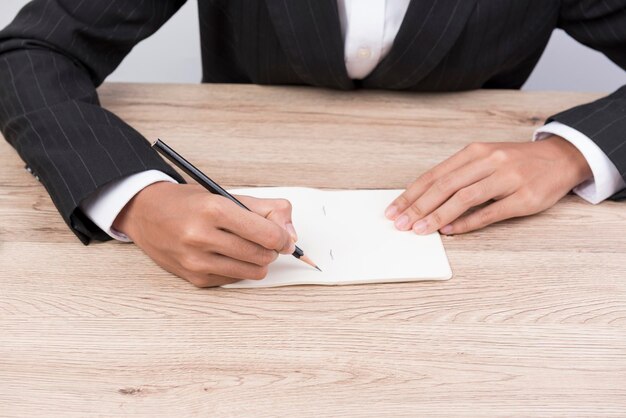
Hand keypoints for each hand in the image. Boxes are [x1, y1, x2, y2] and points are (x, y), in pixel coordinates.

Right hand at [113, 183, 297, 286]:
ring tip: (249, 247)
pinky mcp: (194, 278)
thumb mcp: (225, 194)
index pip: (266, 234)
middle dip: (271, 249)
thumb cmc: (187, 203)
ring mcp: (196, 261)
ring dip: (258, 261)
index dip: (283, 238)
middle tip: (267, 240)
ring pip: (252, 271)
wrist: (145, 213)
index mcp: (214, 209)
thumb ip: (265, 209)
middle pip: (261, 254)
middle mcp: (202, 236)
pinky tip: (227, 255)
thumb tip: (290, 234)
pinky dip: (239, 269)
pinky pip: (234, 279)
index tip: (285, 238)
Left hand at [385, 136, 592, 234]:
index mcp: (475, 151)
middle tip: (401, 224)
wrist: (561, 158)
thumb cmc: (516, 162)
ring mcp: (508, 179)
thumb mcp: (485, 159)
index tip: (394, 210)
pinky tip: (450, 231)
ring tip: (420, 230)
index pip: (434, 175)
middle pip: (445, 186)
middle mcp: (489, 161)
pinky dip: (467, 223)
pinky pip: (490, 212)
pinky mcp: (524, 197)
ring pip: (465, 198)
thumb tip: (425, 199)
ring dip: (438, 216)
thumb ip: (458, 175)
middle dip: (418, 207)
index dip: (411, 194)